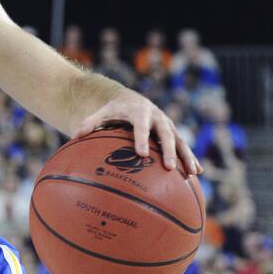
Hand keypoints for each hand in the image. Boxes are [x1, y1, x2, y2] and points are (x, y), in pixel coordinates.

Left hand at [71, 91, 203, 177]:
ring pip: (179, 140)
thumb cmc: (114, 111)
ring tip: (191, 173)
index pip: (140, 125)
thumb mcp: (102, 113)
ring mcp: (167, 124)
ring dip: (186, 156)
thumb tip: (74, 135)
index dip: (141, 138)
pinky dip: (191, 158)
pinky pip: (184, 146)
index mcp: (138, 111)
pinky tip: (197, 173)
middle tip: (169, 167)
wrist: (133, 100)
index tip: (141, 154)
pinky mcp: (173, 132)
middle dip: (169, 150)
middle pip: (165, 133)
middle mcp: (156, 117)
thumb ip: (90, 122)